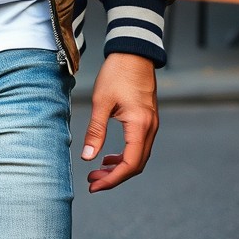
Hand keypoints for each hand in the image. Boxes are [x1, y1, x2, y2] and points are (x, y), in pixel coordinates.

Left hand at [81, 53, 158, 192]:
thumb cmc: (117, 73)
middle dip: (114, 177)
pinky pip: (139, 146)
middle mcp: (150, 128)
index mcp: (139, 126)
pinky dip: (125, 155)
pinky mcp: (148, 120)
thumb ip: (95, 131)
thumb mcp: (101, 102)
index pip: (129, 165)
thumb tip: (87, 157)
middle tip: (92, 181)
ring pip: (138, 157)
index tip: (94, 186)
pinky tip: (109, 156)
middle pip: (136, 165)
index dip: (112, 180)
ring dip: (119, 168)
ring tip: (97, 171)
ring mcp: (151, 125)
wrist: (133, 52)